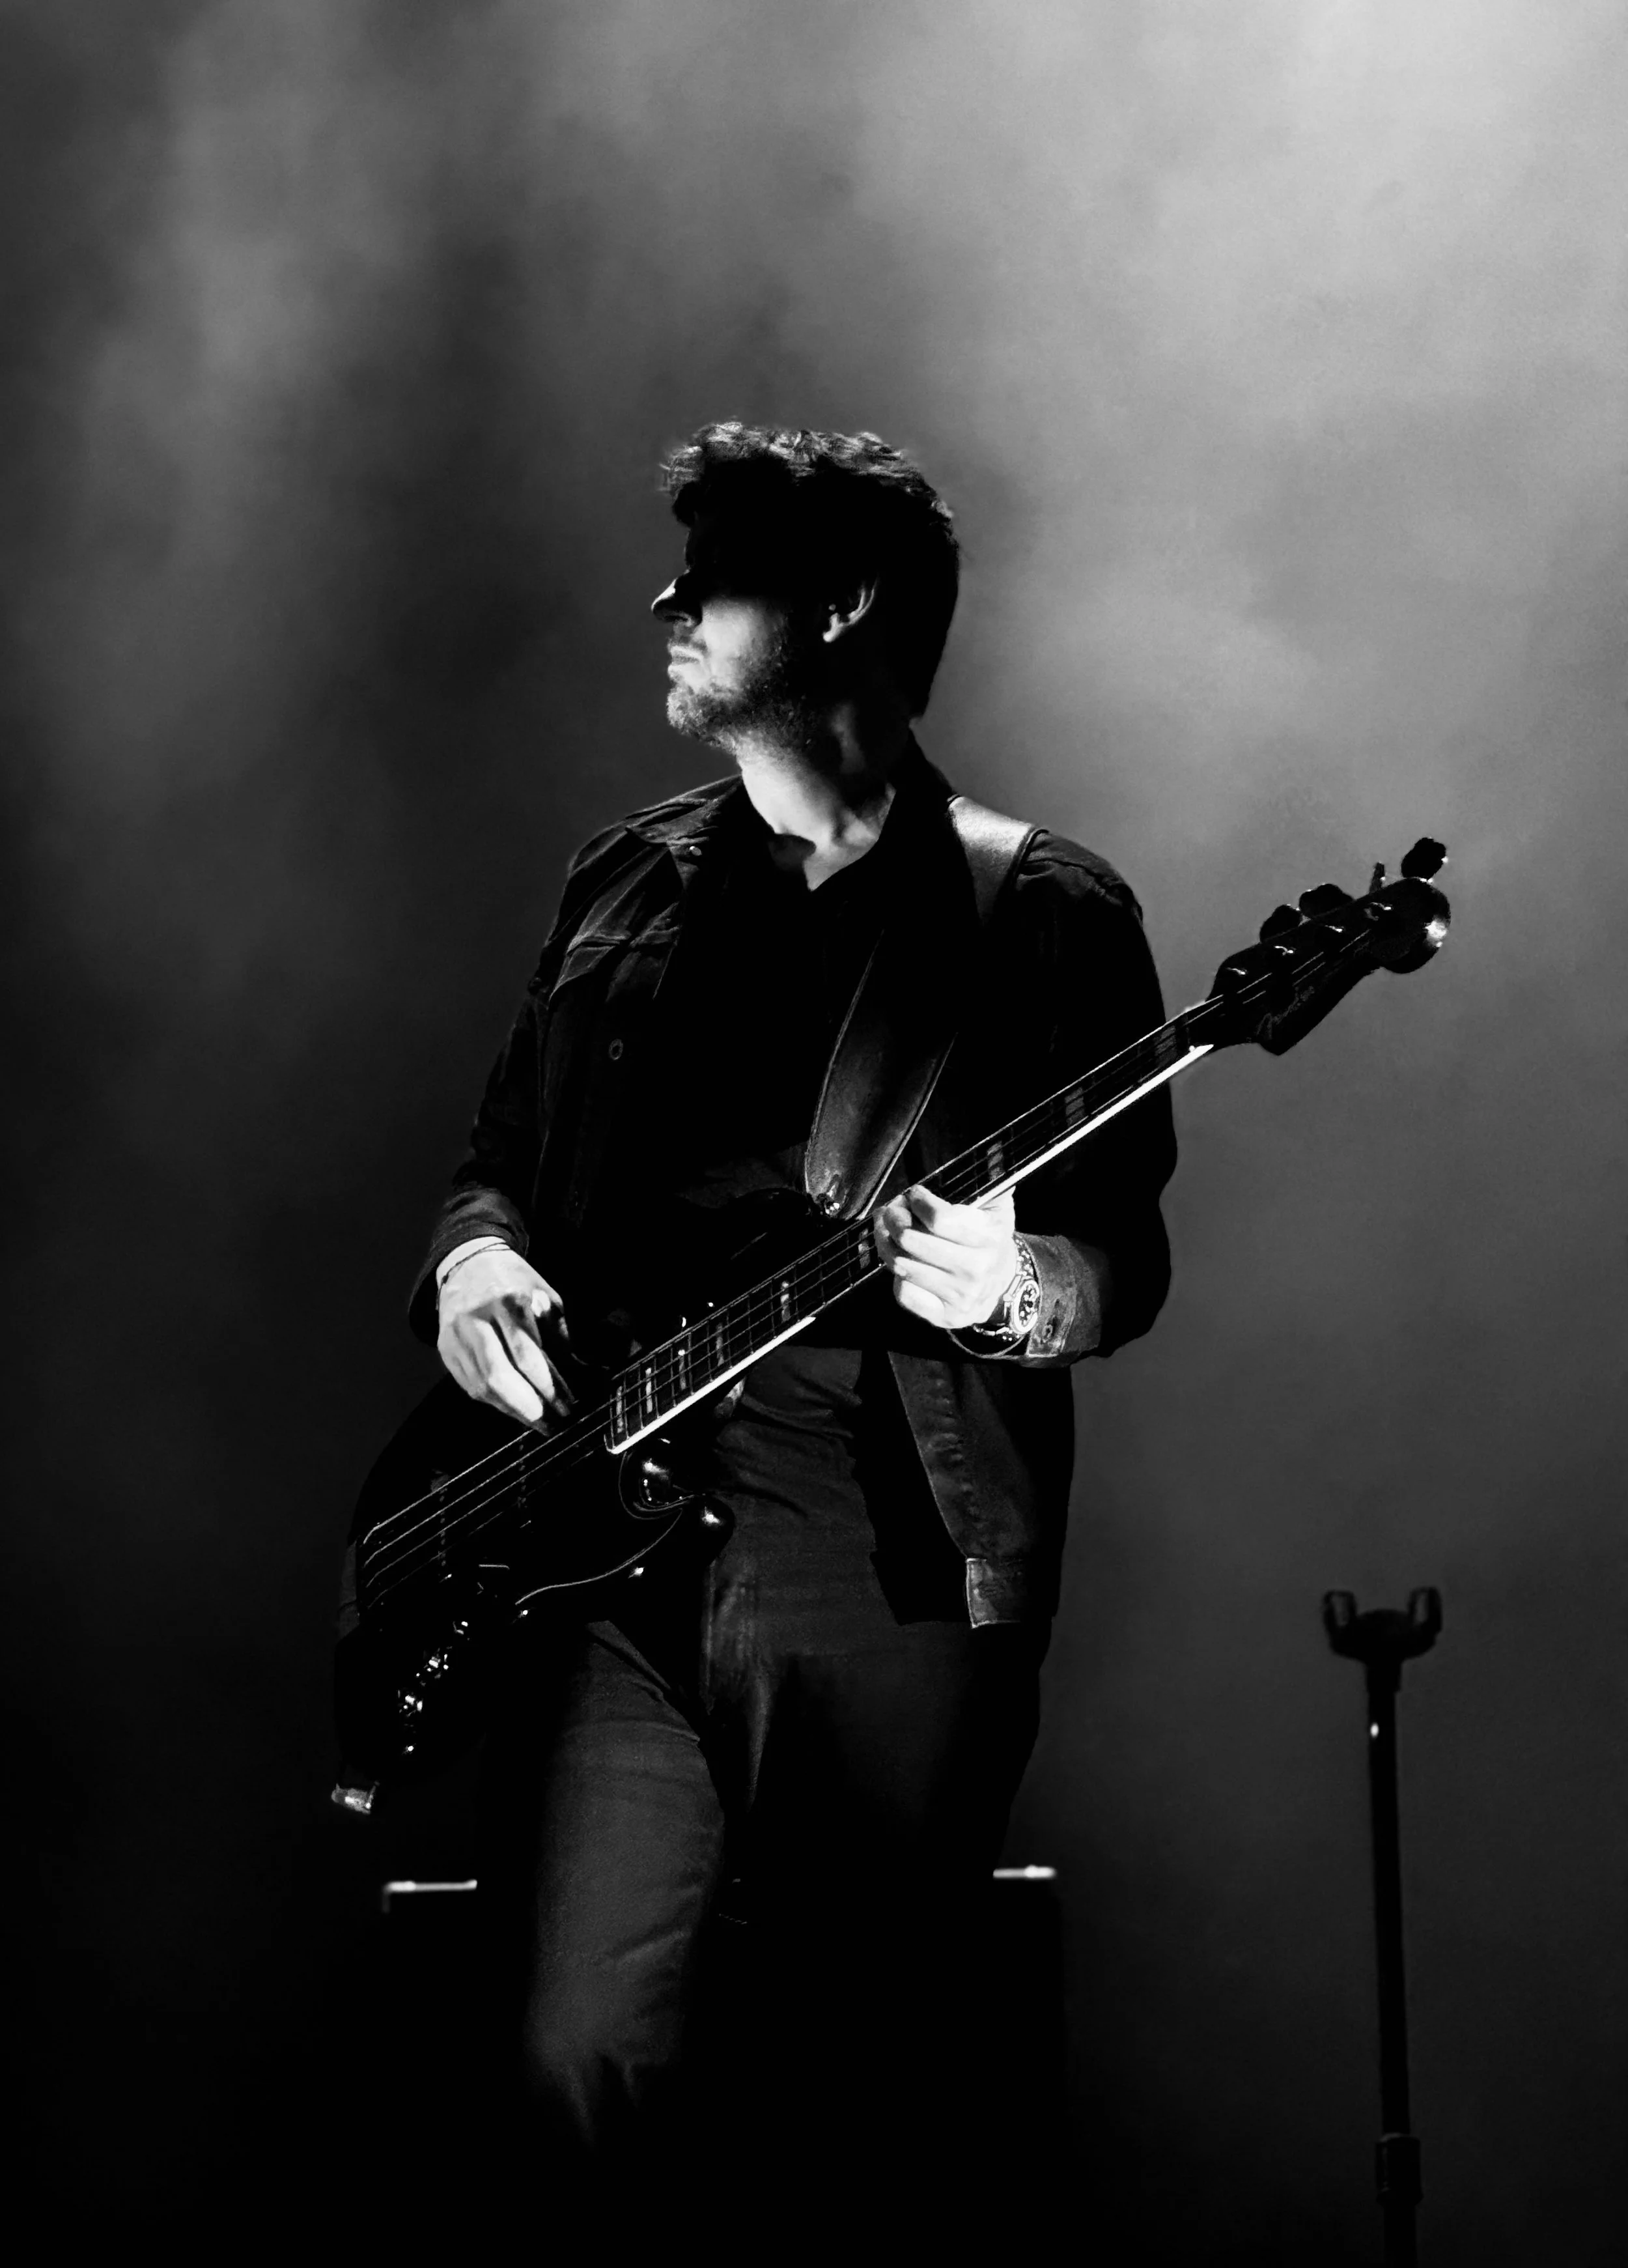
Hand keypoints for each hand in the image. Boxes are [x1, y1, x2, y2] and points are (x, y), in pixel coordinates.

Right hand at [436, 1246, 574, 1430]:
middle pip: (500, 1377)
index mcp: (509, 1302)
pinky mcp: (445, 1348)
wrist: (469, 1263)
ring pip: (482, 1386)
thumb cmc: (514, 1281)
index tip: (568, 1406)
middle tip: (552, 1424)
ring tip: (537, 1422)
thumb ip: (559, 1336)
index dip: (549, 1387)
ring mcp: (457, 1335)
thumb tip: (576, 1375)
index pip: (528, 1356)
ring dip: (512, 1411)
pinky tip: (513, 1409)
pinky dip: (494, 1402)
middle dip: (530, 1408)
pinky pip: (469, 1385)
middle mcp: (478, 1319)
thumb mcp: (545, 1298)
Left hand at [873, 1185, 1019, 1333]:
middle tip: (891, 1210)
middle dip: (894, 1218)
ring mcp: (958, 1296)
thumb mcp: (998, 1207)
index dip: (918, 1201)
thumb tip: (991, 1154)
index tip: (914, 1194)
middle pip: (911, 1241)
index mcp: (989, 1238)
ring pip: (902, 1265)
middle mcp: (975, 1269)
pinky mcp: (942, 1315)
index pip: (939, 1219)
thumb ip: (990, 1181)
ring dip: (887, 1243)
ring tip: (887, 1231)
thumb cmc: (990, 1240)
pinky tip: (903, 1262)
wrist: (1001, 1285)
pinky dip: (896, 1276)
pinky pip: (903, 1294)